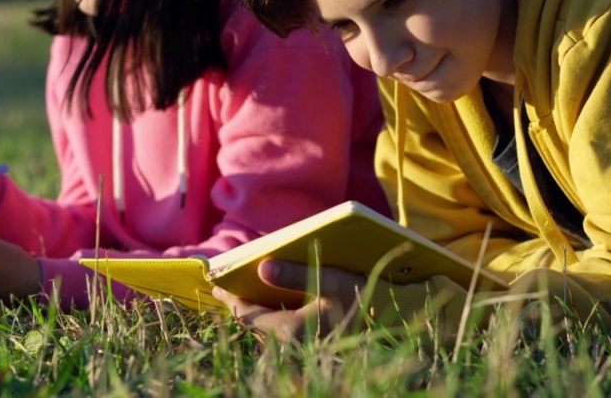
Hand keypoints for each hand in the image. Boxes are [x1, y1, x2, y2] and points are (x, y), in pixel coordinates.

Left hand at [211, 259, 366, 341]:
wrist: (396, 319)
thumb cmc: (365, 297)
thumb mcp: (330, 279)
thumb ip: (294, 274)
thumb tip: (262, 267)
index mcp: (291, 329)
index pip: (247, 314)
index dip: (230, 296)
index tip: (215, 281)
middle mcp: (293, 341)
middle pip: (255, 320)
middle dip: (240, 300)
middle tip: (224, 283)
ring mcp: (303, 343)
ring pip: (268, 323)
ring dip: (257, 304)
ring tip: (246, 285)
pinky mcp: (313, 339)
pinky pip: (282, 323)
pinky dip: (273, 307)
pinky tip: (275, 293)